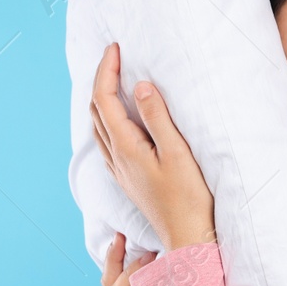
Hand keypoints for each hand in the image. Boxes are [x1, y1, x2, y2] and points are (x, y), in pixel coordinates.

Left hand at [90, 42, 216, 249]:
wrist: (188, 238)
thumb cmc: (189, 199)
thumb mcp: (178, 153)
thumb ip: (158, 118)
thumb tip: (141, 85)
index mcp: (126, 148)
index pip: (106, 99)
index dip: (107, 70)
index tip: (116, 48)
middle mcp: (117, 158)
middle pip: (97, 111)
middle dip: (101, 80)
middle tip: (114, 56)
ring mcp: (120, 171)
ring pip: (99, 127)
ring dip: (102, 100)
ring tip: (113, 80)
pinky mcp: (129, 180)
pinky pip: (107, 142)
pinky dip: (107, 120)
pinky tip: (118, 121)